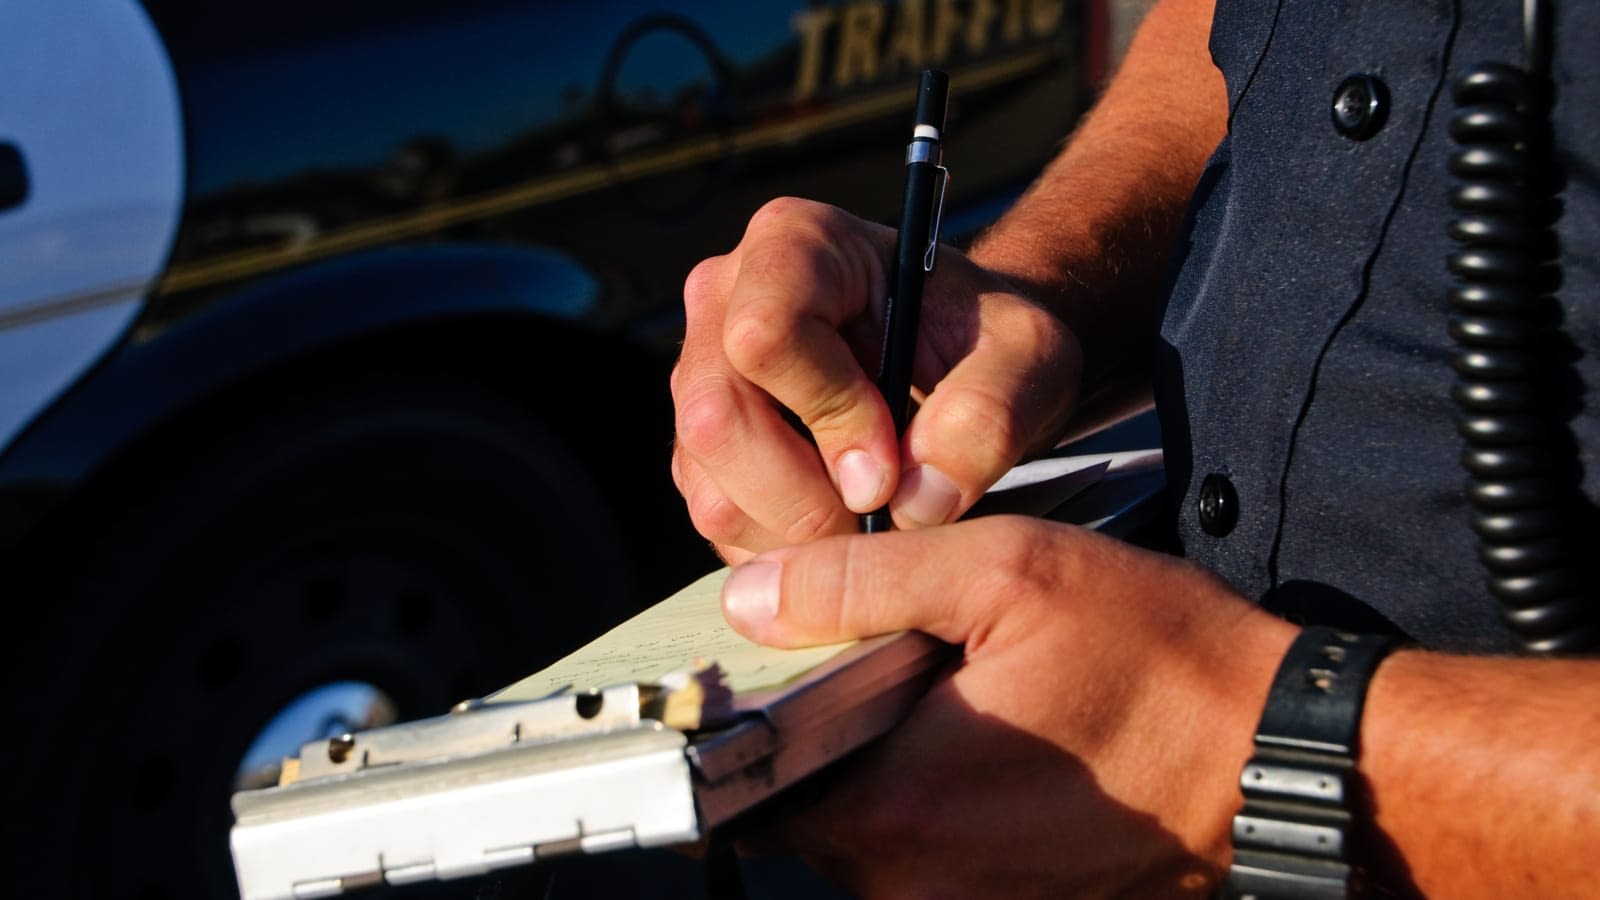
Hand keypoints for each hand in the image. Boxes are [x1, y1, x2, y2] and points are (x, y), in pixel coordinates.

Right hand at [671, 198, 1081, 562]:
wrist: (964, 365)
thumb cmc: (988, 342)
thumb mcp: (1029, 359)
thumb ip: (990, 415)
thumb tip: (915, 500)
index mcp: (795, 244)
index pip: (767, 334)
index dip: (830, 414)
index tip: (893, 465)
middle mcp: (724, 300)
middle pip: (718, 420)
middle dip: (807, 498)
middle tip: (884, 518)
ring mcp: (701, 378)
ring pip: (711, 488)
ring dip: (798, 537)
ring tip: (875, 525)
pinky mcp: (698, 449)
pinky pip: (718, 522)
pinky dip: (784, 552)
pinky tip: (844, 532)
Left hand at [718, 515, 1296, 898]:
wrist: (1279, 756)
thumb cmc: (1161, 662)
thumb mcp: (1005, 573)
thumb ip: (858, 584)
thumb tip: (749, 600)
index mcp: (896, 809)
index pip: (753, 780)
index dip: (754, 714)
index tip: (778, 667)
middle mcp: (914, 885)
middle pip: (809, 806)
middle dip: (831, 732)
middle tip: (891, 659)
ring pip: (870, 831)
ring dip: (889, 763)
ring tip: (955, 692)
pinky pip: (932, 854)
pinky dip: (940, 798)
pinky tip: (996, 736)